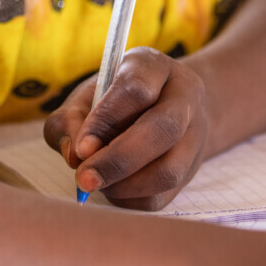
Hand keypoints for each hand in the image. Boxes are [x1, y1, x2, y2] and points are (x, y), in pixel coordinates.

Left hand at [43, 47, 208, 209]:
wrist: (163, 108)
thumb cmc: (114, 100)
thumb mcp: (87, 96)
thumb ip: (70, 120)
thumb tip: (73, 155)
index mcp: (154, 67)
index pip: (136, 89)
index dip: (105, 121)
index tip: (80, 148)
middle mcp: (184, 96)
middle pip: (162, 129)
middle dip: (118, 160)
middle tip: (84, 178)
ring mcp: (195, 134)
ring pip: (169, 169)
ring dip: (126, 185)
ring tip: (97, 183)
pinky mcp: (191, 168)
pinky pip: (164, 195)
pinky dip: (132, 199)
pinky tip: (113, 189)